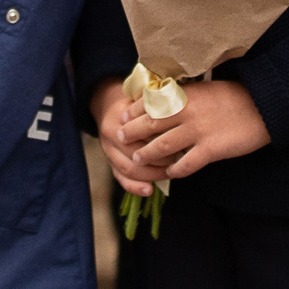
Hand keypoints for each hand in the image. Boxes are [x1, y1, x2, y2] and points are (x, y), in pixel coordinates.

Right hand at [89, 78, 171, 197]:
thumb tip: (179, 120)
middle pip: (136, 153)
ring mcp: (108, 150)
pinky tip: (149, 191)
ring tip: (169, 173)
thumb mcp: (144, 98)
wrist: (106, 104)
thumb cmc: (133, 101)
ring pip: (129, 169)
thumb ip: (156, 107)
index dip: (162, 139)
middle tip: (179, 160)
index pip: (144, 133)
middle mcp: (111, 134)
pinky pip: (120, 178)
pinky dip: (134, 187)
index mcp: (120, 116)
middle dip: (159, 160)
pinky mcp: (109, 162)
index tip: (181, 141)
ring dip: (151, 175)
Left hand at [122, 80, 271, 180]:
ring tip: (138, 159)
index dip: (133, 111)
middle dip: (131, 132)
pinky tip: (170, 173)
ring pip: (162, 146)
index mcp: (185, 94)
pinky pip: (185, 164)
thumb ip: (183, 94)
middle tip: (120, 138)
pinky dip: (175, 170)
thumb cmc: (234, 96)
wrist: (263, 107)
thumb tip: (162, 98)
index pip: (149, 102)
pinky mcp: (210, 150)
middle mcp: (187, 111)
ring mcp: (198, 132)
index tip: (123, 116)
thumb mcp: (204, 88)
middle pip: (150, 124)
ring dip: (147, 154)